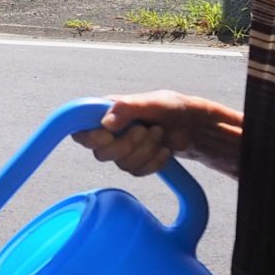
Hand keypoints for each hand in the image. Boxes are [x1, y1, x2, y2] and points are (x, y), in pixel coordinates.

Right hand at [71, 90, 215, 176]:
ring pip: (121, 164)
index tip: (109, 134)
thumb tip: (105, 122)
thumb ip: (127, 108)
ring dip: (145, 151)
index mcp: (106, 113)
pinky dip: (153, 162)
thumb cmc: (173, 108)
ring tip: (159, 134)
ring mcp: (121, 149)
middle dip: (127, 145)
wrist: (193, 126)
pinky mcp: (134, 162)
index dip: (92, 138)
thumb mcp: (152, 102)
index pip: (81, 131)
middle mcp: (109, 132)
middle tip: (145, 129)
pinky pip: (137, 172)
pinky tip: (163, 149)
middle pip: (101, 154)